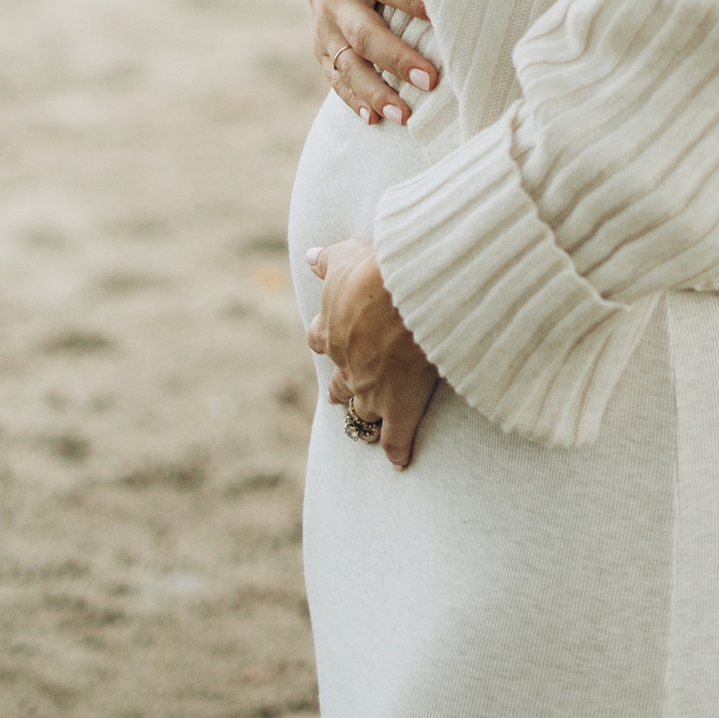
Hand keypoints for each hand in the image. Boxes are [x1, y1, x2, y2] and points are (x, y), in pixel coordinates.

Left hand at [305, 236, 438, 468]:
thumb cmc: (377, 269)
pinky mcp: (398, 409)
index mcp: (330, 331)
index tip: (333, 343)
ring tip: (370, 428)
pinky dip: (397, 451)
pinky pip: (394, 439)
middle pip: (338, 385)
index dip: (328, 342)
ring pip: (362, 413)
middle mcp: (345, 365)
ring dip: (366, 419)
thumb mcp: (347, 256)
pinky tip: (400, 462)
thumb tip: (310, 256)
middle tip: (346, 394)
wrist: (407, 293)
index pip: (320, 340)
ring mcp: (370, 391)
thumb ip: (328, 260)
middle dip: (342, 389)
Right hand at [307, 0, 436, 124]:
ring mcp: (324, 24)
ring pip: (346, 63)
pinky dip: (352, 100)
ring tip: (405, 114)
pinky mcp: (322, 46)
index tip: (440, 15)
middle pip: (363, 31)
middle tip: (432, 79)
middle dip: (396, 57)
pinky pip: (334, 77)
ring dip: (375, 91)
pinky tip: (376, 120)